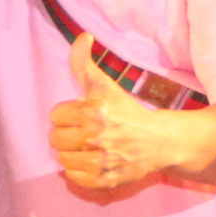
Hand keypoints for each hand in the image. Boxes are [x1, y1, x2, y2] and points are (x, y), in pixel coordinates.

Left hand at [47, 37, 177, 201]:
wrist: (160, 141)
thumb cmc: (128, 112)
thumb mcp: (106, 85)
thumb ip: (85, 62)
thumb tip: (83, 36)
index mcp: (95, 111)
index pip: (56, 115)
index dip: (66, 114)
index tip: (80, 114)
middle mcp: (98, 137)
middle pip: (55, 139)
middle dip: (66, 134)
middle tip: (81, 132)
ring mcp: (102, 161)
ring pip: (62, 159)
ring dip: (70, 153)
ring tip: (84, 147)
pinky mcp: (107, 180)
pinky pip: (75, 179)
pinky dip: (77, 172)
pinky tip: (88, 161)